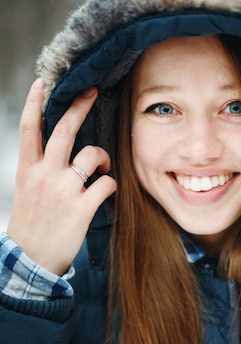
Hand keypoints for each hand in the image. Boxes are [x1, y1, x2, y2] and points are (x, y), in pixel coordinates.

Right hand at [7, 79, 116, 274]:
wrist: (30, 260)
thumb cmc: (31, 224)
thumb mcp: (26, 190)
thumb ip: (40, 168)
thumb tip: (58, 150)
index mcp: (27, 169)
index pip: (29, 128)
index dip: (34, 102)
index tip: (43, 83)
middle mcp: (45, 175)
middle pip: (64, 130)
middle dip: (80, 107)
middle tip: (93, 92)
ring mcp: (64, 191)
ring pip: (92, 154)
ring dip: (104, 156)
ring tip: (103, 167)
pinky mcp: (82, 208)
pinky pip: (107, 184)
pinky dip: (111, 184)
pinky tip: (106, 192)